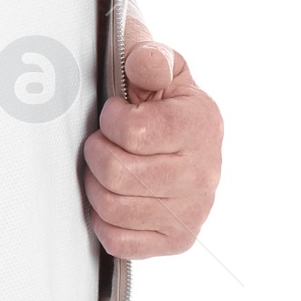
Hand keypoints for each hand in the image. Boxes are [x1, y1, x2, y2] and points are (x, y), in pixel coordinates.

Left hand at [81, 31, 222, 258]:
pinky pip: (119, 240)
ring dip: (96, 184)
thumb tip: (144, 64)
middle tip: (104, 142)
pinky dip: (104, 220)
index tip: (117, 113)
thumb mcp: (158, 64)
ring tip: (108, 166)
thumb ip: (149, 59)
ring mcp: (193, 211)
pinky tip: (115, 197)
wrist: (181, 130)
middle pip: (117, 173)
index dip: (111, 119)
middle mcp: (204, 173)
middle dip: (97, 152)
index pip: (132, 131)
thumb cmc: (162, 97)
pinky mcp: (177, 240)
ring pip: (113, 207)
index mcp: (201, 125)